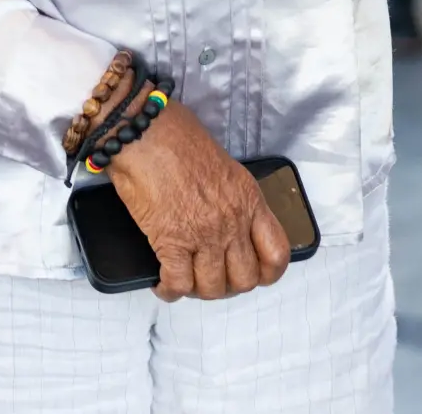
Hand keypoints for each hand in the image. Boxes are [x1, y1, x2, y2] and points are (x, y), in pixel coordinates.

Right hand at [105, 100, 291, 301]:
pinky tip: (163, 283)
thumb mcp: (224, 167)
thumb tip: (225, 222)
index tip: (253, 274)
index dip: (266, 274)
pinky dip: (169, 290)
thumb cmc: (177, 138)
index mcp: (249, 200)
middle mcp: (232, 221)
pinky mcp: (171, 242)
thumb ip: (233, 199)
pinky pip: (178, 284)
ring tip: (185, 279)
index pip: (276, 254)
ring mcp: (204, 234)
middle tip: (211, 277)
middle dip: (228, 285)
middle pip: (245, 279)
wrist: (145, 131)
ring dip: (198, 290)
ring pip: (212, 288)